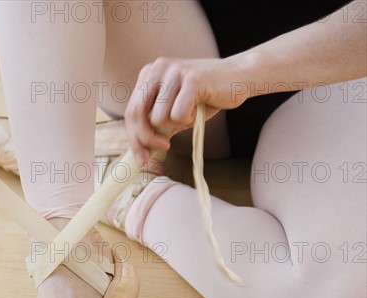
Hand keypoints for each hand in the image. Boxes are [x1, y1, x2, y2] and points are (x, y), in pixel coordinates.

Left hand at [125, 57, 249, 163]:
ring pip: (158, 118)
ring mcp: (174, 71)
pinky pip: (178, 115)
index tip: (142, 158)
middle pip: (138, 114)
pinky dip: (189, 120)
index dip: (134, 138)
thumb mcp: (174, 111)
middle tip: (164, 146)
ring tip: (190, 113)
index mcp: (149, 74)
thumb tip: (141, 152)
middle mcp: (158, 68)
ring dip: (175, 125)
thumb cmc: (205, 97)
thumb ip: (156, 125)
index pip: (131, 111)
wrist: (238, 78)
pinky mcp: (192, 79)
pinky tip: (198, 109)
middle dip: (147, 138)